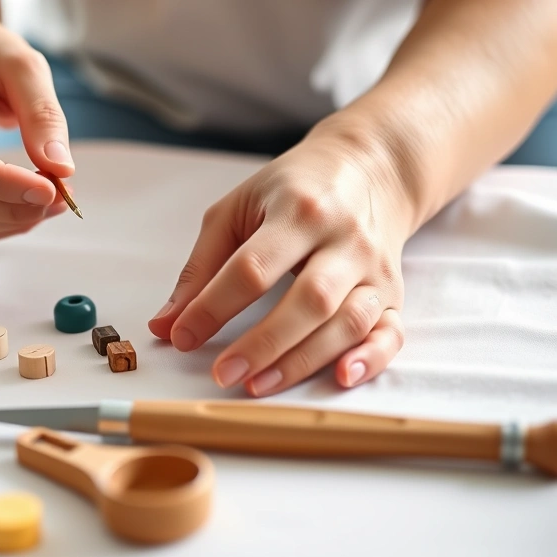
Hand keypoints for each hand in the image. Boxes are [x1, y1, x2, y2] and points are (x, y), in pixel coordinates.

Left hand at [148, 124, 413, 395]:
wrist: (369, 168)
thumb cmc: (291, 191)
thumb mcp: (236, 210)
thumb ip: (200, 268)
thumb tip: (165, 326)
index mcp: (298, 210)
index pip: (252, 267)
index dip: (213, 307)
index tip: (181, 338)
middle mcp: (344, 239)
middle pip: (309, 300)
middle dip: (263, 344)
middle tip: (223, 374)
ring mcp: (375, 268)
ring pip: (349, 322)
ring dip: (304, 360)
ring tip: (258, 385)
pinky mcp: (393, 293)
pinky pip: (390, 333)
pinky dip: (371, 360)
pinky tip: (341, 378)